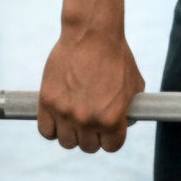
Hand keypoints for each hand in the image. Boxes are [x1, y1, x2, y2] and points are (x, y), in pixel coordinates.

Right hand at [38, 28, 144, 153]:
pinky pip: (46, 131)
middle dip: (92, 135)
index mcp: (111, 119)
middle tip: (92, 119)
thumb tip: (125, 125)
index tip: (108, 130)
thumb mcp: (133, 85)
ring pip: (66, 142)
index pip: (111, 147)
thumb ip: (129, 109)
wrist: (92, 33)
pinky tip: (60, 115)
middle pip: (88, 147)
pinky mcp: (47, 102)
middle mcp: (87, 120)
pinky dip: (52, 127)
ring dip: (72, 132)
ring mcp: (65, 112)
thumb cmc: (116, 57)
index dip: (111, 138)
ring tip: (76, 116)